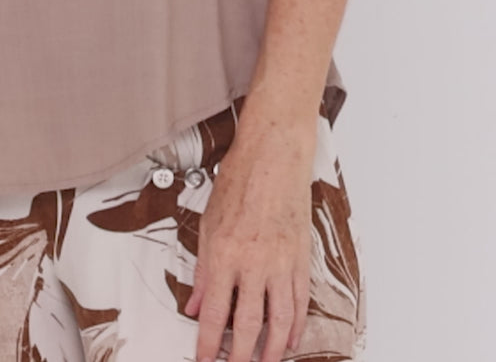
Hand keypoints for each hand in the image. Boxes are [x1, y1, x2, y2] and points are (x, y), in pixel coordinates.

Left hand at [183, 111, 315, 361]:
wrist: (274, 155)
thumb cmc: (240, 180)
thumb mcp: (208, 223)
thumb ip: (202, 269)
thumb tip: (195, 304)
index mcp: (225, 254)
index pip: (216, 313)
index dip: (209, 344)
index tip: (204, 360)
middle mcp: (255, 263)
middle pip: (250, 325)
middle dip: (242, 356)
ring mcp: (281, 262)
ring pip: (281, 320)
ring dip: (273, 349)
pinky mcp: (301, 257)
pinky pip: (300, 300)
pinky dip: (297, 325)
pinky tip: (292, 338)